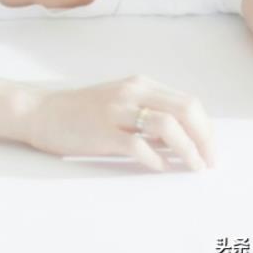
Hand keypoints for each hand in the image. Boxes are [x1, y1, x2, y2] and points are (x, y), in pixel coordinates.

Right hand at [25, 74, 215, 172]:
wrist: (42, 112)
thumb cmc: (82, 112)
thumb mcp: (121, 103)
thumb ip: (149, 115)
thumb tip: (185, 142)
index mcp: (141, 84)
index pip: (188, 102)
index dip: (206, 128)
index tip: (210, 151)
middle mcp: (132, 91)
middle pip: (185, 109)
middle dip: (204, 138)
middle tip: (209, 163)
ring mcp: (117, 110)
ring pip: (167, 125)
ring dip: (187, 149)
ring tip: (193, 167)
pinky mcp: (102, 130)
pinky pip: (138, 145)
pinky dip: (156, 159)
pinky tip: (160, 168)